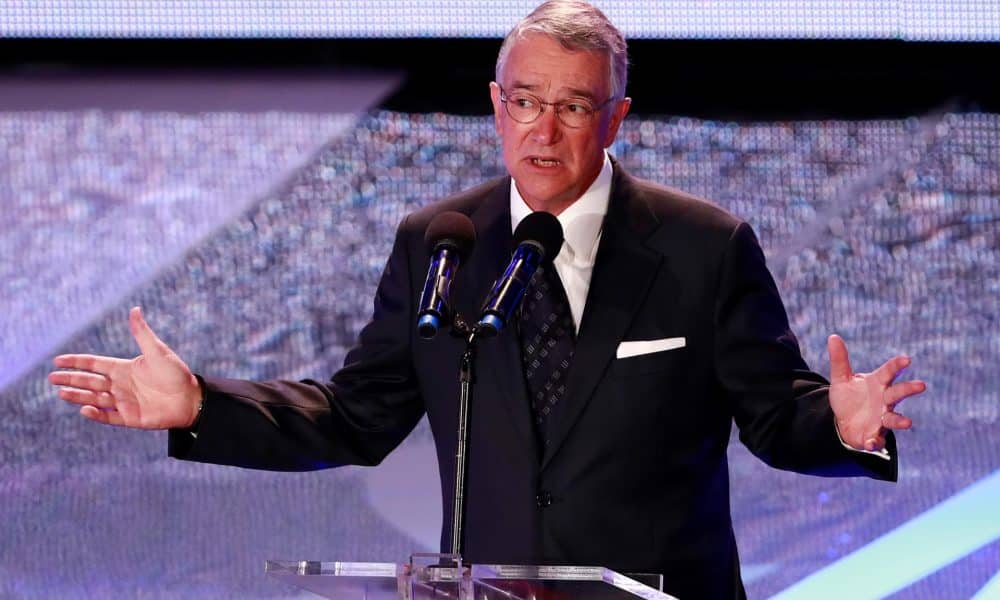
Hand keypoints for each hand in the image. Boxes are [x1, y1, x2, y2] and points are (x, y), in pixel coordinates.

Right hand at [49, 307, 201, 428]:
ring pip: (94, 398)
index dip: (77, 362)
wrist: (191, 399)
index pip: (95, 364)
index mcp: (125, 368)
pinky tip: (84, 409)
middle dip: (71, 379)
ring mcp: (124, 402)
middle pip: (90, 381)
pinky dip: (96, 414)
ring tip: (61, 392)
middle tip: (52, 378)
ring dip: (78, 396)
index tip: (58, 360)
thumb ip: (142, 334)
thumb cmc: (177, 374)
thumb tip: (134, 309)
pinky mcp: (130, 418)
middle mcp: (121, 385)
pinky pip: (108, 416)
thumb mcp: (158, 352)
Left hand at [828, 334, 926, 451]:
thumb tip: (833, 336)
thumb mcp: (841, 378)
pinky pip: (877, 439)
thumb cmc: (848, 397)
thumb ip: (839, 360)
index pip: (888, 372)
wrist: (842, 421)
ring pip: (893, 419)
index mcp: (877, 384)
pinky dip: (875, 442)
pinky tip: (871, 443)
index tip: (906, 359)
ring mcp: (881, 418)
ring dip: (900, 421)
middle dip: (908, 389)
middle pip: (897, 393)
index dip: (897, 365)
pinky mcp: (874, 435)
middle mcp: (883, 401)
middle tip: (921, 385)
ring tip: (907, 422)